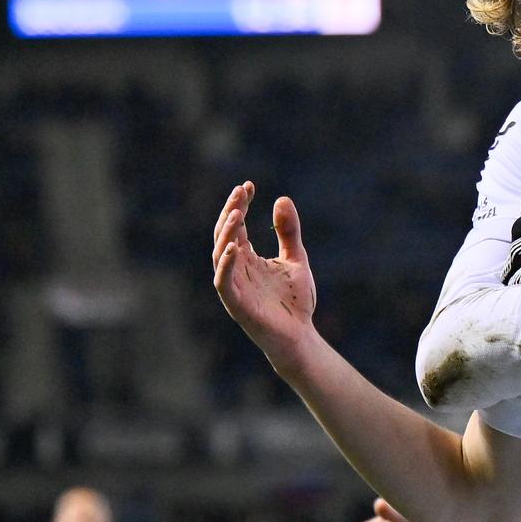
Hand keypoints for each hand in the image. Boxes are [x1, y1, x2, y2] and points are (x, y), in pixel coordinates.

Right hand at [213, 181, 318, 368]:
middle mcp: (236, 269)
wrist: (300, 335)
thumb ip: (288, 232)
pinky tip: (234, 247)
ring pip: (220, 254)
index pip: (237, 226)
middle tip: (240, 192)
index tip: (248, 185)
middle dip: (230, 212)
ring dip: (226, 234)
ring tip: (238, 213)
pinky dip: (225, 264)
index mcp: (247, 258)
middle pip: (224, 235)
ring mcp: (234, 286)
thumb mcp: (296, 259)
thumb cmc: (295, 301)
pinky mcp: (236, 304)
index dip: (240, 204)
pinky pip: (224, 282)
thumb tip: (282, 199)